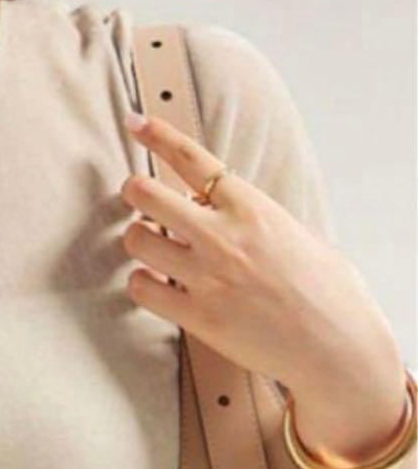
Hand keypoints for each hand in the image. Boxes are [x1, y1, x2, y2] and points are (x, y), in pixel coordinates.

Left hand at [116, 111, 401, 402]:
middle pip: (146, 195)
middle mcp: (223, 235)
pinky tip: (156, 285)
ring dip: (137, 241)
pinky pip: (140, 287)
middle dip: (134, 193)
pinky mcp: (195, 314)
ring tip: (154, 250)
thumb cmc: (325, 291)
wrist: (336, 346)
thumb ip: (252, 218)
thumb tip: (219, 207)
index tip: (136, 122)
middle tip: (137, 201)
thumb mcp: (296, 234)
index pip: (192, 159)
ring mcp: (205, 275)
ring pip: (136, 239)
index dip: (158, 135)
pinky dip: (141, 283)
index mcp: (251, 207)